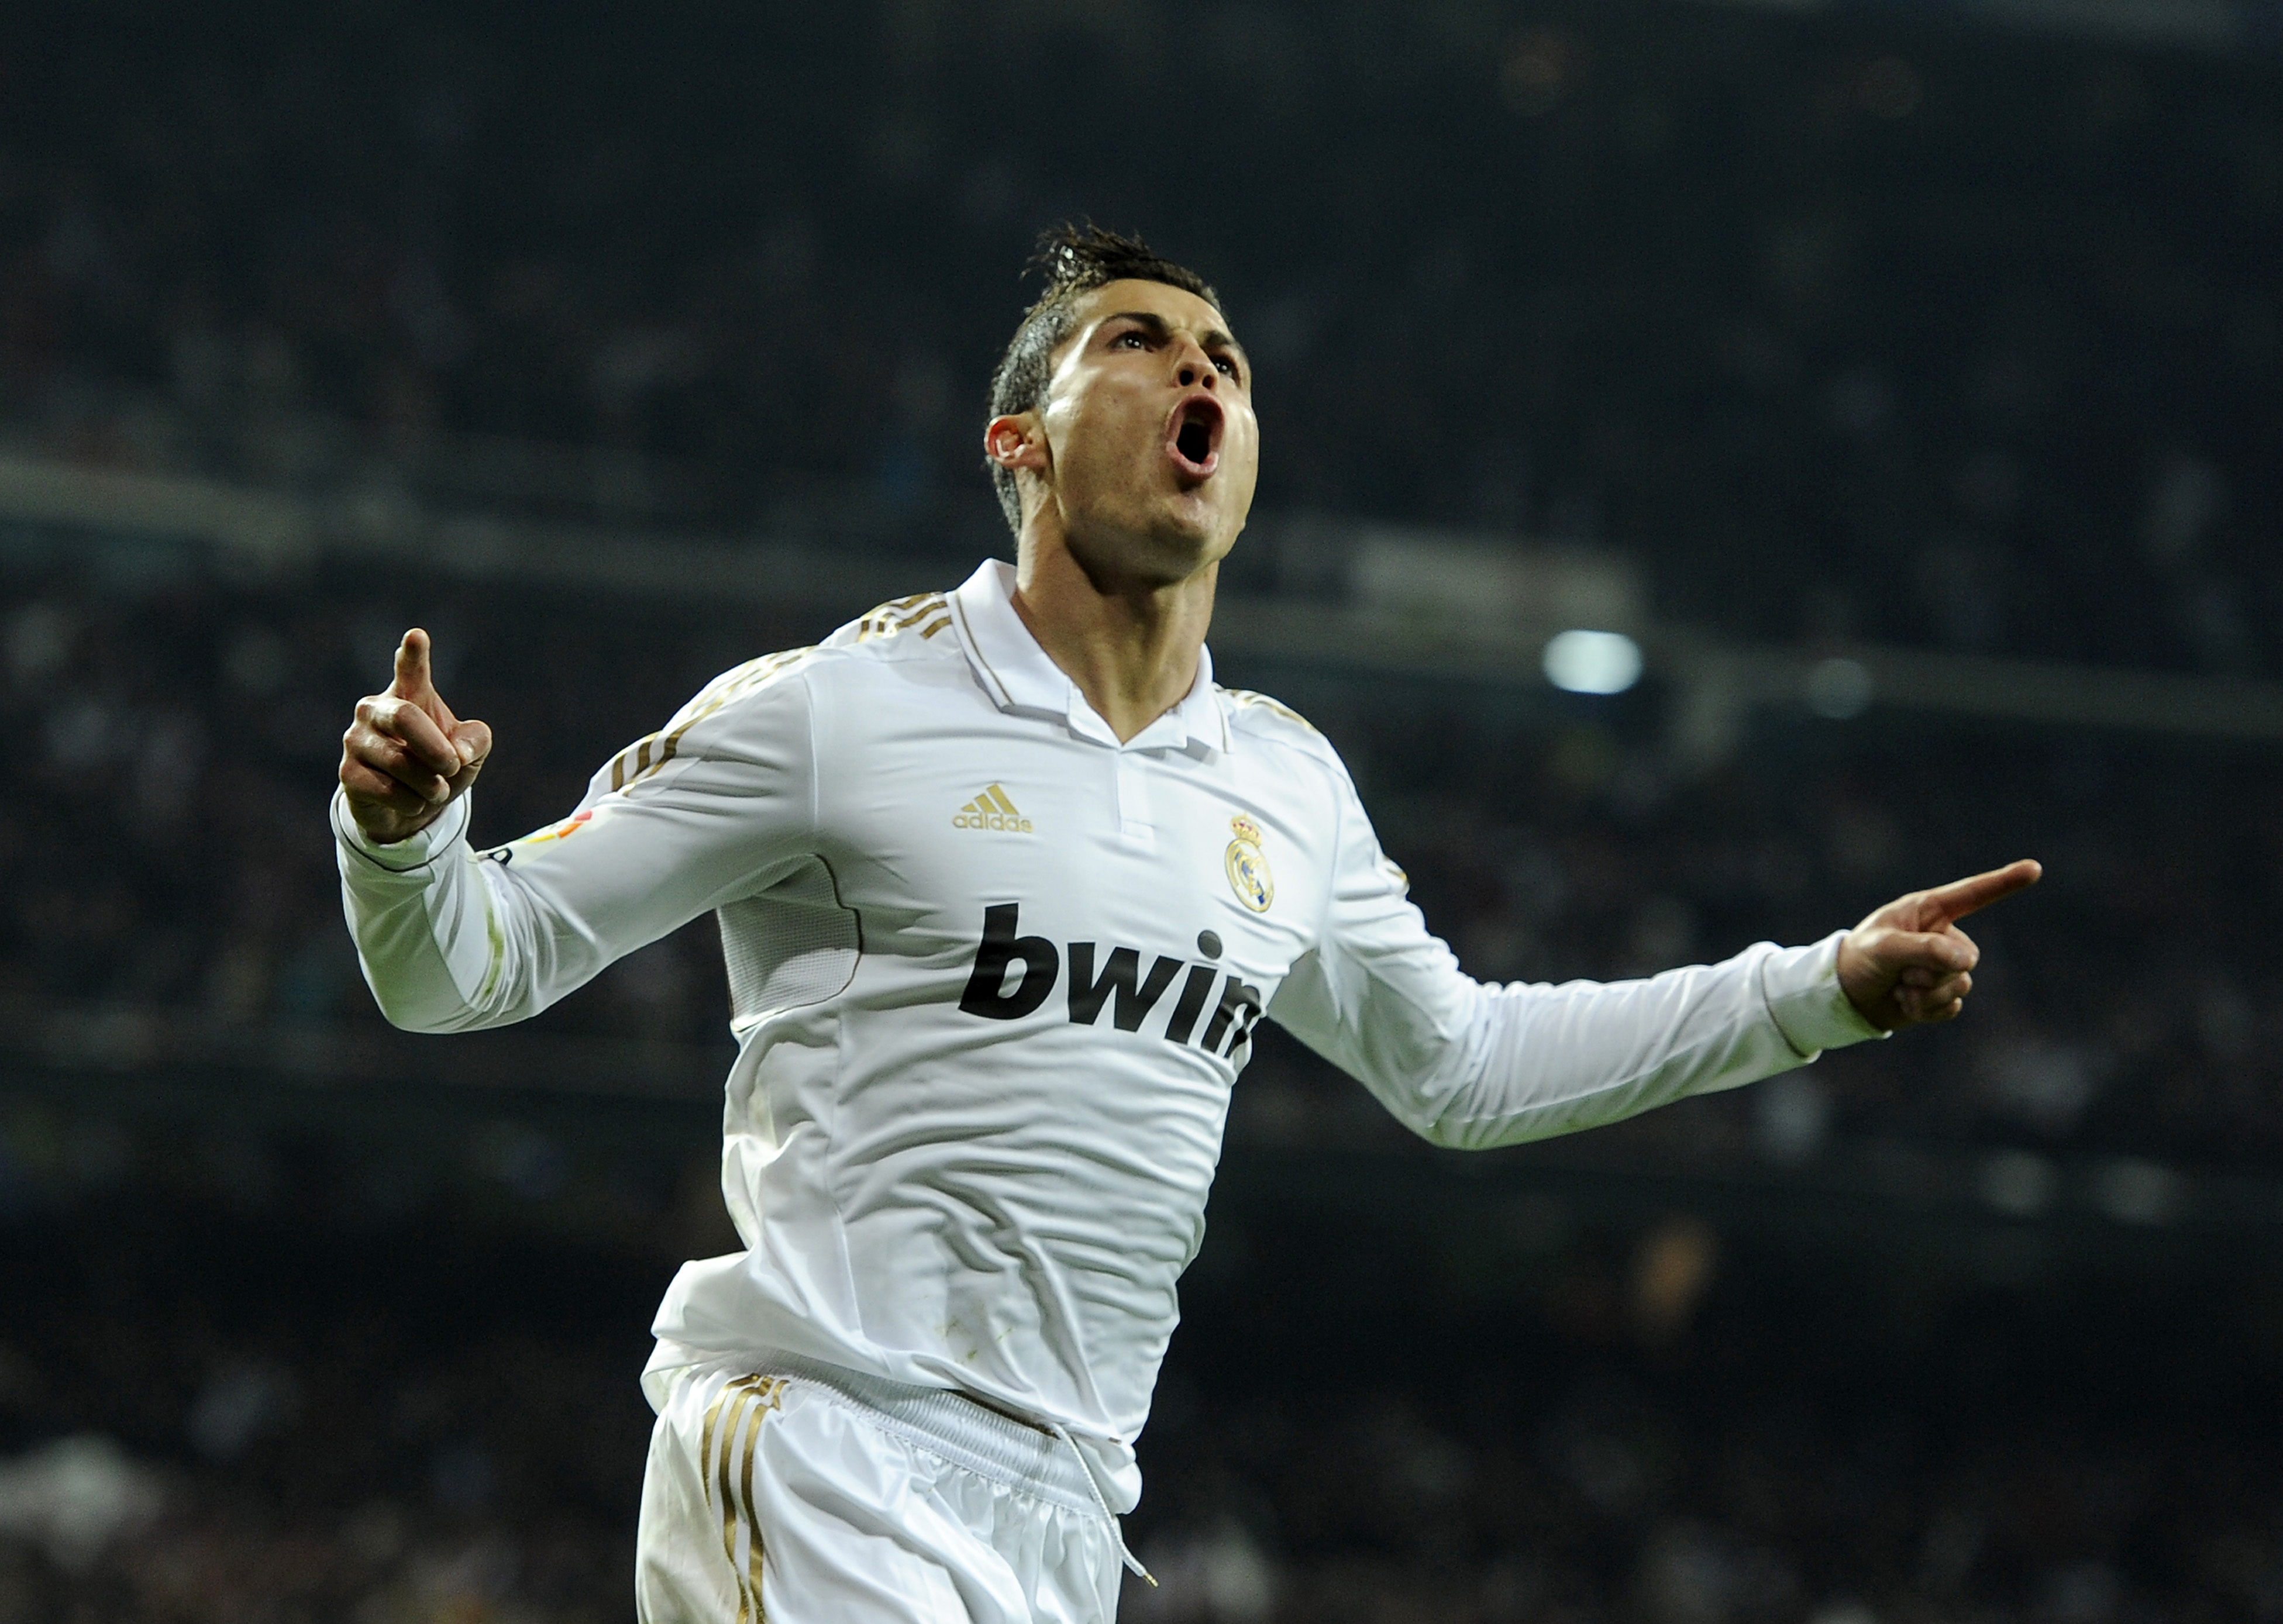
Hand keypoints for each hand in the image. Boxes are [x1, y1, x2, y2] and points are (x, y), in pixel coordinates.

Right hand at [338, 629, 492, 843]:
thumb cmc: (439, 766)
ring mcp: (355, 740)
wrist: (410, 806)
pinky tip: (413, 800)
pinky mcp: (347, 774)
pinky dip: (413, 802)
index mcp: (408, 694)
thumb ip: (475, 741)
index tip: (417, 636)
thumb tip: (458, 752)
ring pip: (400, 762)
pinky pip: (388, 790)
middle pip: (404, 717)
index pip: (410, 670)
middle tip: (453, 765)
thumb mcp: (469, 753)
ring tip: (436, 789)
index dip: (413, 654)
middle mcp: (375, 709)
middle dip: (436, 748)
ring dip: (430, 784)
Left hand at [1836, 859, 2041, 1030]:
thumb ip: (1924, 949)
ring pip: (1961, 985)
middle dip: (1932, 970)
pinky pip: (1952, 1007)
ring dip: (1925, 993)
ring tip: (1898, 987)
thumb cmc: (1860, 959)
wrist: (1845, 996)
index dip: (2004, 882)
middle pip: (1967, 957)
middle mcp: (1943, 936)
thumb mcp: (1884, 948)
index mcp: (1928, 911)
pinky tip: (1904, 1003)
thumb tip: (1967, 962)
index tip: (2034, 868)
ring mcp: (1945, 967)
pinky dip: (1925, 1010)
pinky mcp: (1943, 995)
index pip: (1972, 895)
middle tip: (1899, 972)